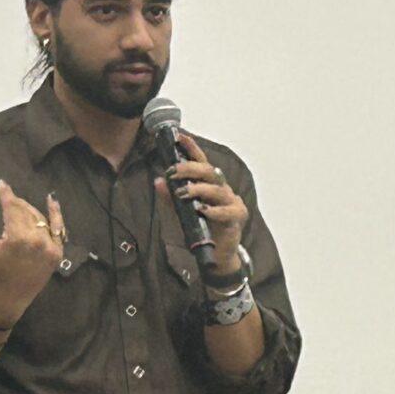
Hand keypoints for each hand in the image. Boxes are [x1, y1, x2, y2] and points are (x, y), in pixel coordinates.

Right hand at [0, 178, 63, 320]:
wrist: (7, 299)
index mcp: (18, 240)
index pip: (12, 209)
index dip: (6, 195)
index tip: (2, 184)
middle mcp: (38, 242)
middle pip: (27, 212)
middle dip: (16, 203)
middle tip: (7, 197)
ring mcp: (51, 248)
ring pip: (41, 219)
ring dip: (30, 210)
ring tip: (19, 204)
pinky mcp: (57, 254)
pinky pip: (59, 230)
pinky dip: (56, 216)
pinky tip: (52, 201)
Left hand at [158, 135, 250, 275]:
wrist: (216, 256)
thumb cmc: (200, 232)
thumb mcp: (179, 214)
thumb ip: (169, 198)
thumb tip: (157, 181)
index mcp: (209, 185)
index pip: (201, 163)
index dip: (192, 149)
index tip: (180, 137)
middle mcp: (222, 190)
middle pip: (210, 172)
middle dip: (190, 168)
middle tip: (173, 171)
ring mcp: (232, 203)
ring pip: (217, 189)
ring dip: (199, 189)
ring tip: (183, 192)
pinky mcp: (237, 217)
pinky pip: (227, 211)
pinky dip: (214, 210)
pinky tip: (202, 210)